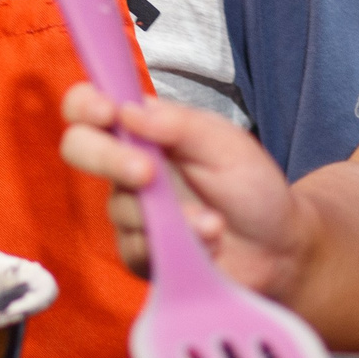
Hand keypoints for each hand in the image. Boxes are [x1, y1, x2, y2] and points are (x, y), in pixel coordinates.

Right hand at [59, 83, 323, 304]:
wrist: (280, 248)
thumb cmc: (252, 187)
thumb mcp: (225, 143)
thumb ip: (179, 123)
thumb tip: (128, 112)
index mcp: (145, 128)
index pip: (90, 106)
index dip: (85, 104)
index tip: (105, 112)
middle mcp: (129, 165)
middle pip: (79, 148)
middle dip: (107, 158)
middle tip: (147, 174)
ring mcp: (131, 211)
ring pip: (118, 206)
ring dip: (170, 214)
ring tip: (213, 221)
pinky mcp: (139, 253)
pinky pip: (137, 249)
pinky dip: (178, 244)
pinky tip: (210, 243)